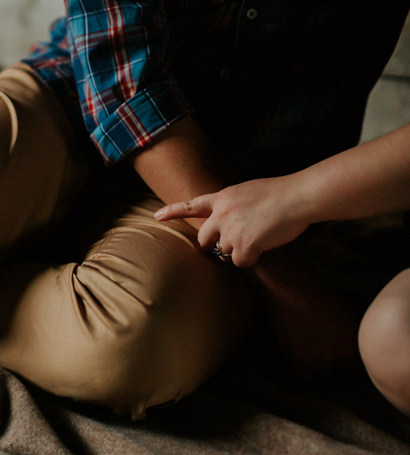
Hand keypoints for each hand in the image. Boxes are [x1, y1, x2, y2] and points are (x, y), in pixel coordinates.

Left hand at [154, 176, 310, 266]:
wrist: (298, 197)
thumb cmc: (281, 194)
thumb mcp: (247, 191)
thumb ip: (232, 205)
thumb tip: (228, 223)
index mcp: (222, 198)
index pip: (192, 205)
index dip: (173, 211)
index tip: (156, 215)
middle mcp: (221, 214)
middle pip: (204, 238)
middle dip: (214, 245)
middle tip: (233, 243)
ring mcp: (230, 230)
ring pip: (225, 252)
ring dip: (241, 250)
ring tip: (260, 236)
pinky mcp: (243, 245)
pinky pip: (240, 262)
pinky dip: (252, 259)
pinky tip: (264, 246)